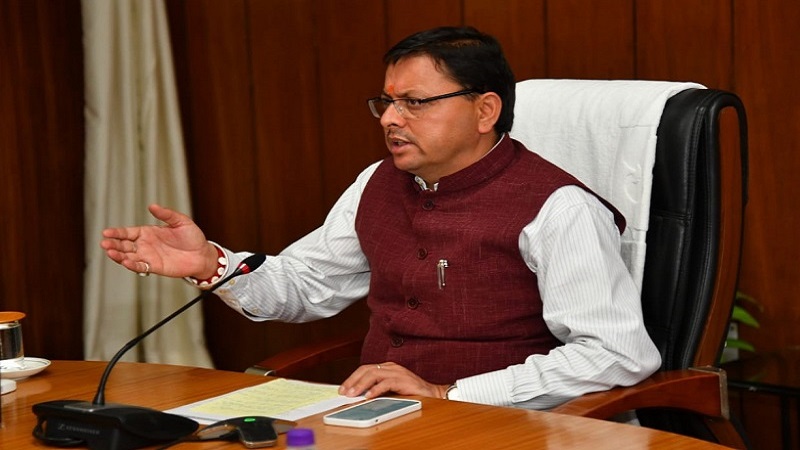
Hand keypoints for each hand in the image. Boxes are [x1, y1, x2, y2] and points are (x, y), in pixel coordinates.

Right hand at [100, 204, 218, 278]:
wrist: (203, 254)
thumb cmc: (193, 237)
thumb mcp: (181, 221)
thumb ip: (166, 214)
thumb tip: (152, 206)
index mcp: (148, 232)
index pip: (128, 232)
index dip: (117, 232)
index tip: (106, 232)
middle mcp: (145, 245)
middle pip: (124, 245)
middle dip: (113, 244)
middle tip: (104, 243)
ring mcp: (149, 256)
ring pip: (128, 256)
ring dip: (118, 255)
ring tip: (110, 252)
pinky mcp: (155, 267)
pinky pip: (140, 267)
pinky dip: (132, 265)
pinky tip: (125, 262)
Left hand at [338, 362, 448, 399]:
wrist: (432, 393)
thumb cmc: (411, 392)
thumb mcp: (390, 389)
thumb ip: (377, 388)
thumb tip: (359, 395)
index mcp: (387, 367)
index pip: (365, 369)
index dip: (352, 378)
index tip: (343, 389)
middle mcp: (391, 367)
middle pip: (366, 369)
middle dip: (353, 380)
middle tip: (344, 391)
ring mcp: (397, 372)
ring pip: (374, 374)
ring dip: (361, 384)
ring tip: (353, 393)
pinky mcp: (403, 380)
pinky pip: (386, 382)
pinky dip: (376, 389)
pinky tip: (369, 396)